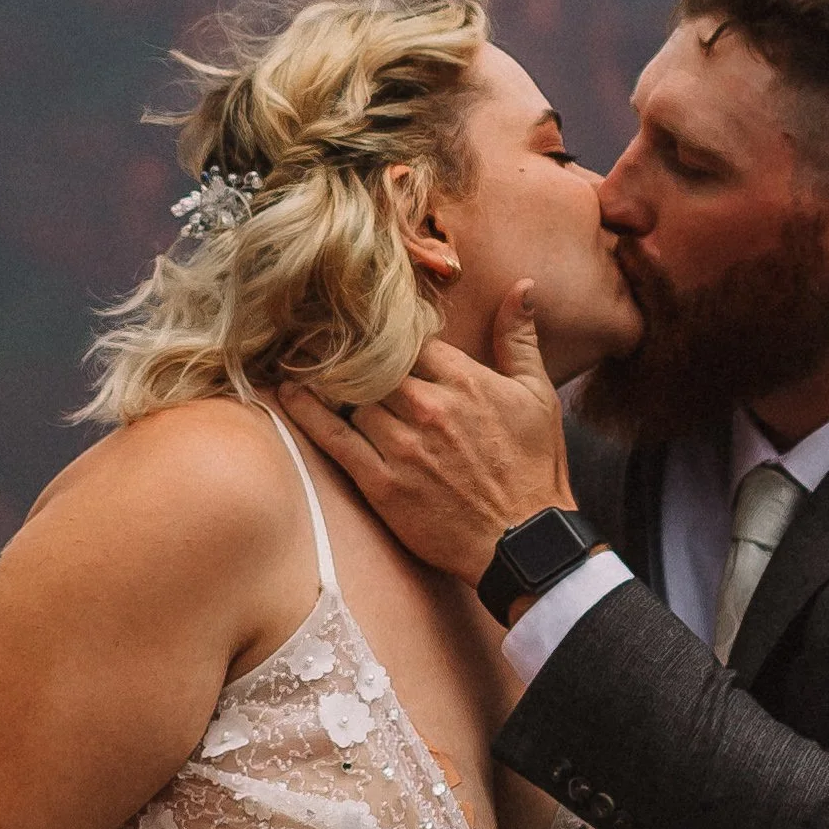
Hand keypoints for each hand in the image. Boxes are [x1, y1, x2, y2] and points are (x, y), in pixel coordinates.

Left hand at [281, 280, 575, 588]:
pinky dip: (307, 413)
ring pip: (351, 397)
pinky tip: (290, 394)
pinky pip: (333, 439)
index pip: (411, 338)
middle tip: (334, 343)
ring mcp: (403, 446)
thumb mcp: (538, 396)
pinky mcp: (382, 483)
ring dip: (336, 386)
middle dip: (358, 356)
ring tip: (315, 371)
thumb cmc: (533, 468)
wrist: (522, 541)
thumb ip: (520, 338)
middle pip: (375, 364)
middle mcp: (430, 407)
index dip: (393, 335)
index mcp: (466, 380)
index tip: (377, 331)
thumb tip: (521, 287)